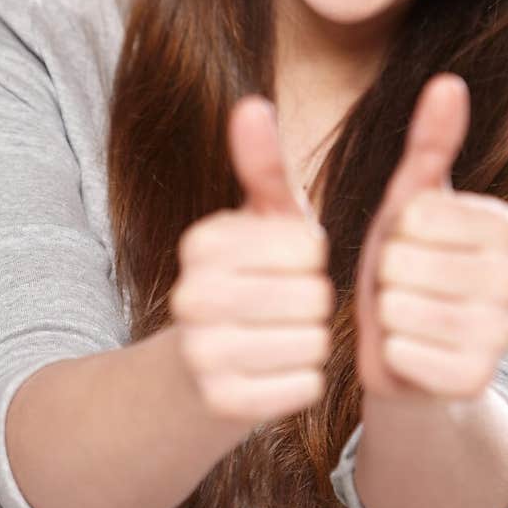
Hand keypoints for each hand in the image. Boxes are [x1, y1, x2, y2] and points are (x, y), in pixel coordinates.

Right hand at [170, 96, 334, 426]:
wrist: (193, 374)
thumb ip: (262, 166)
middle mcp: (191, 294)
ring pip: (313, 342)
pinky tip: (277, 372)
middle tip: (288, 309)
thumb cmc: (245, 283)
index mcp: (202, 243)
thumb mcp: (255, 223)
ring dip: (312, 342)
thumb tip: (252, 103)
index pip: (309, 245)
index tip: (285, 267)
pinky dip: (304, 381)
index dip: (312, 259)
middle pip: (314, 295)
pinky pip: (305, 386)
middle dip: (316, 303)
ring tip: (282, 338)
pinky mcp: (222, 404)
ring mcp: (202, 353)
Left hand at [354, 73, 507, 403]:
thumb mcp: (410, 201)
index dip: (394, 230)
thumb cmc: (403, 266)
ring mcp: (505, 335)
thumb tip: (449, 80)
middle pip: (410, 264)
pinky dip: (393, 354)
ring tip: (401, 314)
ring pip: (407, 311)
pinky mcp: (478, 382)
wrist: (404, 350)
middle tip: (398, 285)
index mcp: (507, 227)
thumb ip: (430, 145)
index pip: (421, 215)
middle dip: (385, 274)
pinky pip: (410, 358)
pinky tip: (406, 352)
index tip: (405, 243)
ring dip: (386, 314)